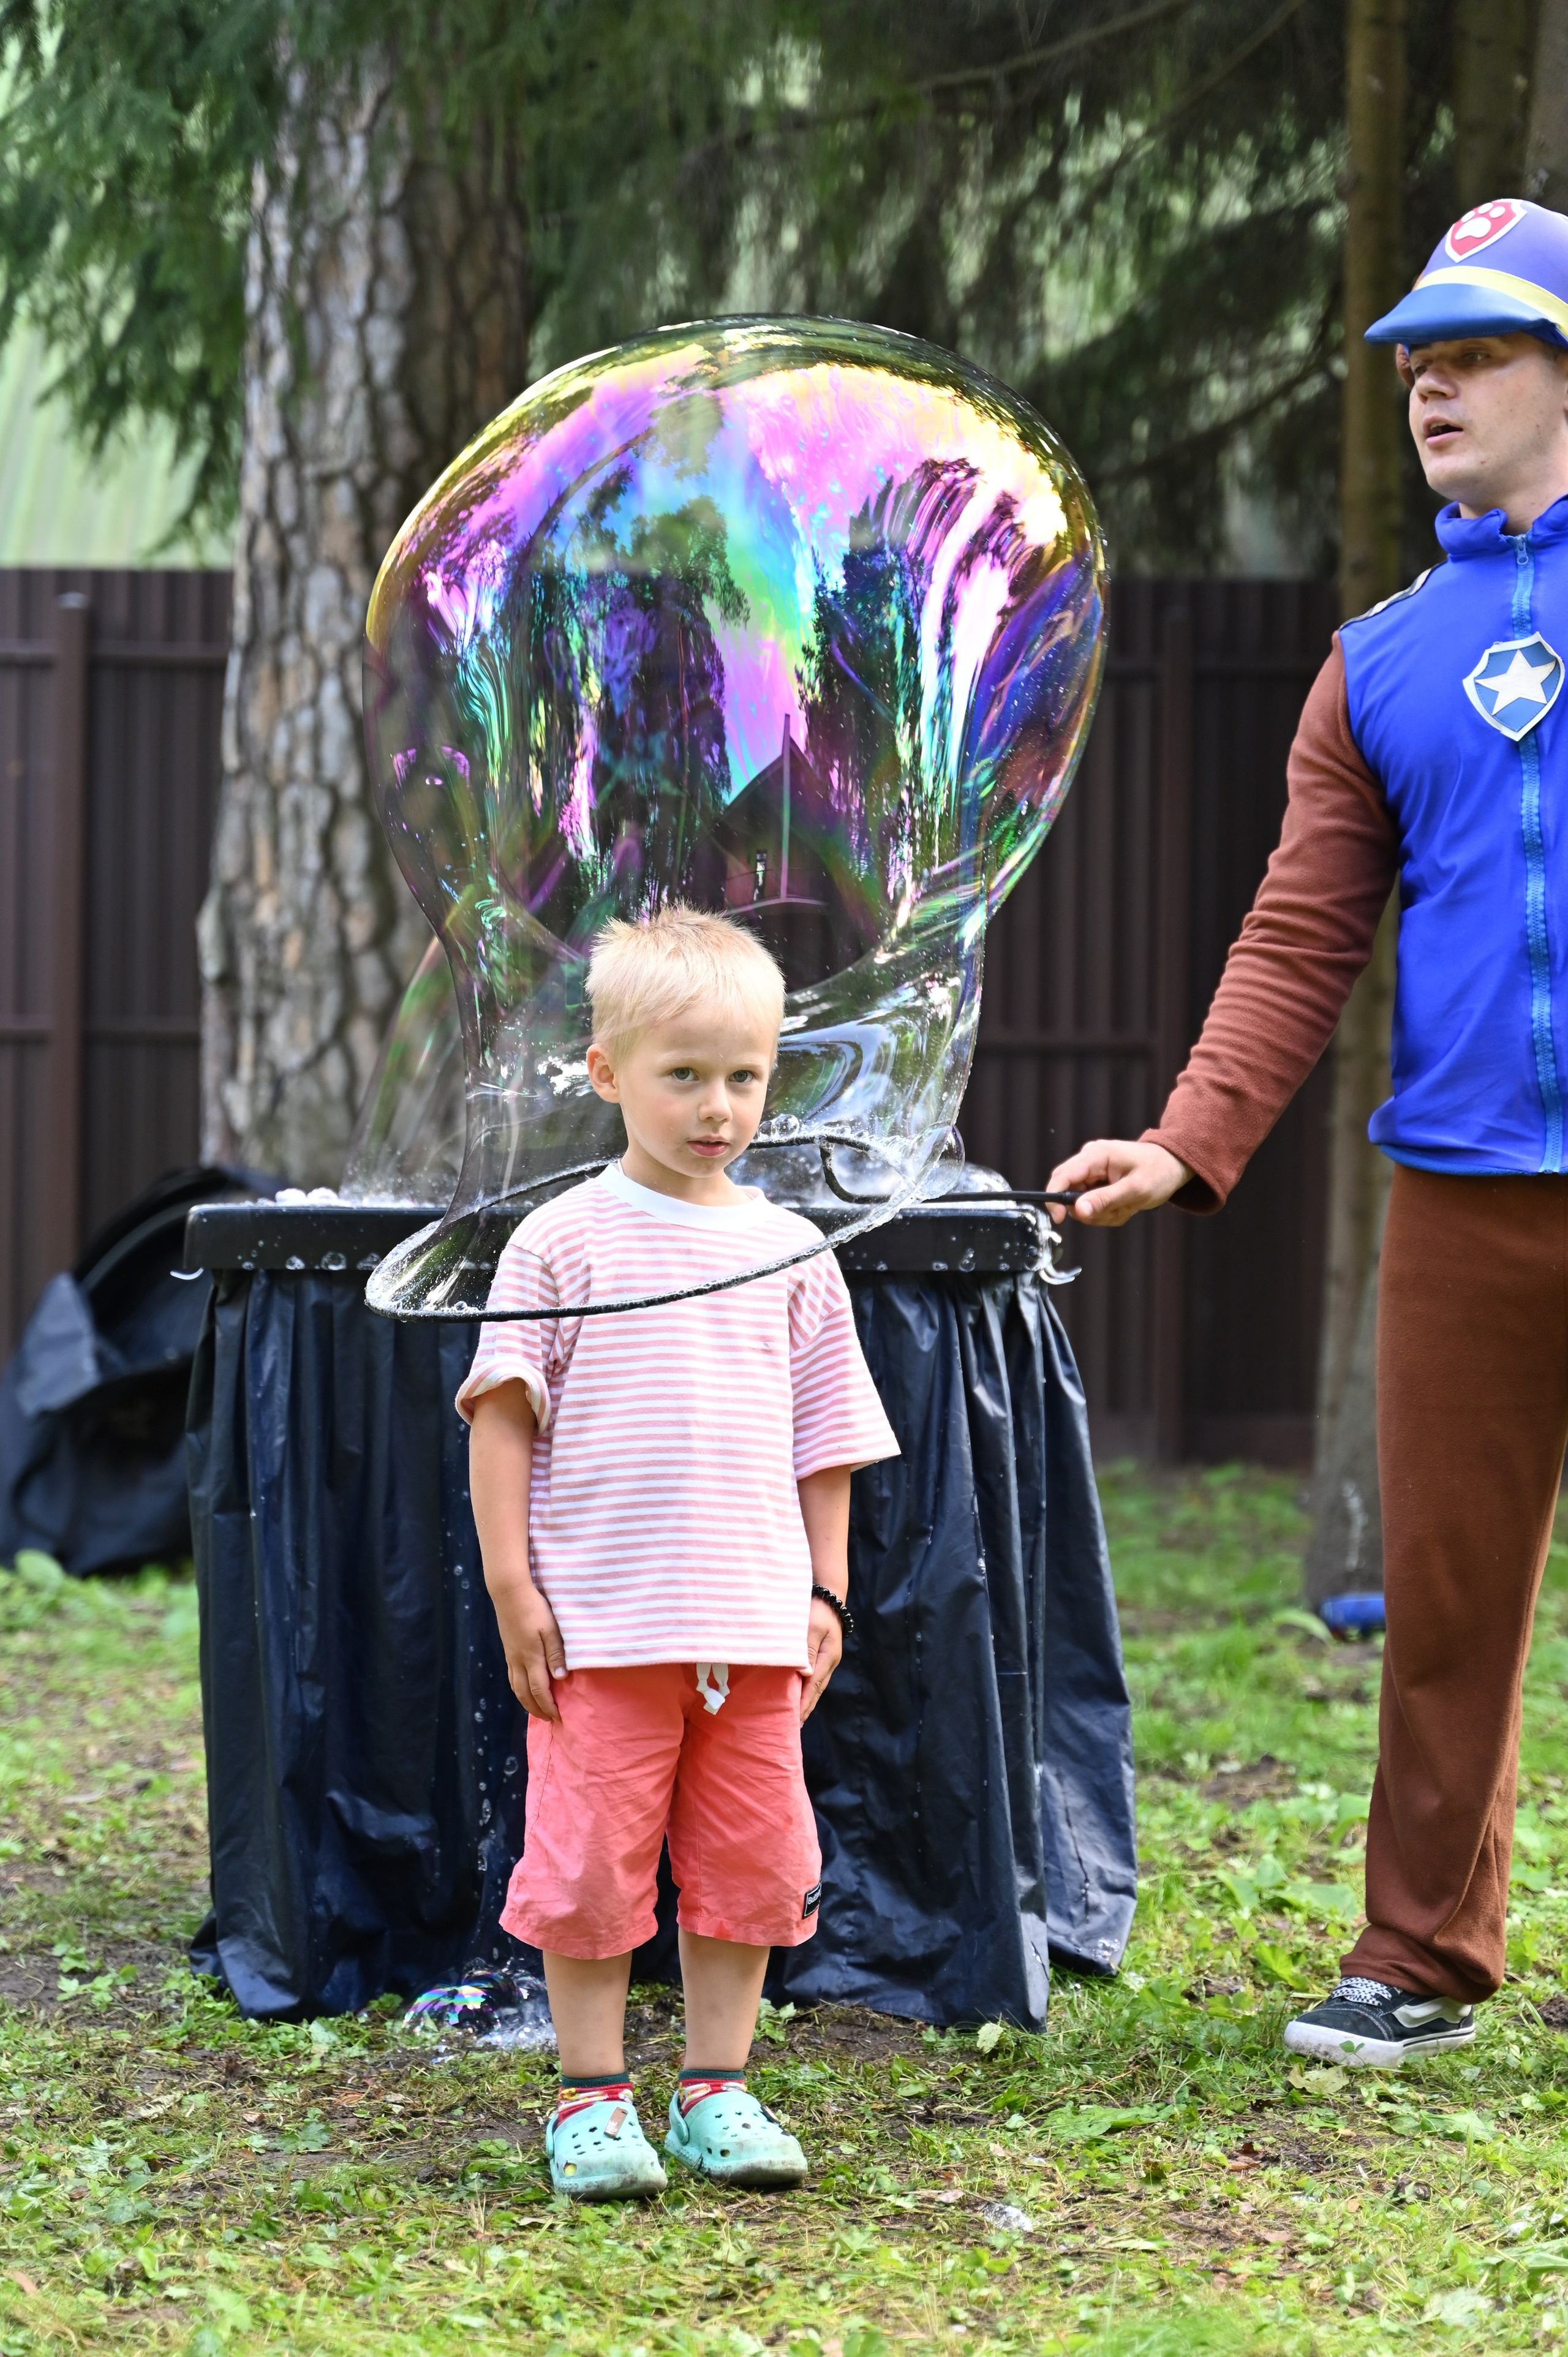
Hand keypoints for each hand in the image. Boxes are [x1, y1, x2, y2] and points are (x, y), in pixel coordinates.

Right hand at [491, 1579, 567, 1719]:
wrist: (509, 1593)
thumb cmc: (535, 1608)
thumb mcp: (551, 1629)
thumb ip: (556, 1654)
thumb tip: (561, 1679)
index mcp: (531, 1658)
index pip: (540, 1690)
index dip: (549, 1706)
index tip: (559, 1717)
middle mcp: (518, 1662)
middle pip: (525, 1694)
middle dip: (537, 1709)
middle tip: (549, 1719)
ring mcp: (511, 1657)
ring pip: (516, 1688)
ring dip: (527, 1702)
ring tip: (537, 1710)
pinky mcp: (508, 1650)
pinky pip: (512, 1678)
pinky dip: (519, 1690)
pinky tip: (524, 1689)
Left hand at [800, 1595, 842, 1722]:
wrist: (827, 1594)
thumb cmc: (817, 1609)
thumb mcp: (812, 1627)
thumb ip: (807, 1650)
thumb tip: (804, 1675)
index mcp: (828, 1657)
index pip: (814, 1687)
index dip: (804, 1704)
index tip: (795, 1721)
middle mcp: (828, 1661)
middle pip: (816, 1690)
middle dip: (805, 1708)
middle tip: (793, 1727)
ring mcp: (826, 1659)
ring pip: (815, 1685)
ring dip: (805, 1700)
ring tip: (794, 1717)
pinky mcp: (821, 1654)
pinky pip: (813, 1677)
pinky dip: (805, 1688)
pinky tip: (797, 1694)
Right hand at [1047, 1138, 1191, 1227]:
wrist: (1172, 1165)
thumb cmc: (1158, 1172)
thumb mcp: (1134, 1190)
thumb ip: (1104, 1200)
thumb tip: (1077, 1210)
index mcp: (1096, 1156)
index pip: (1062, 1176)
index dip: (1054, 1198)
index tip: (1058, 1219)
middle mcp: (1089, 1161)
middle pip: (1069, 1193)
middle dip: (1090, 1210)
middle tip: (1116, 1211)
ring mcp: (1092, 1173)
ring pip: (1081, 1204)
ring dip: (1103, 1213)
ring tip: (1126, 1207)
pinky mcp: (1096, 1183)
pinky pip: (1091, 1205)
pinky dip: (1107, 1212)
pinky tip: (1124, 1205)